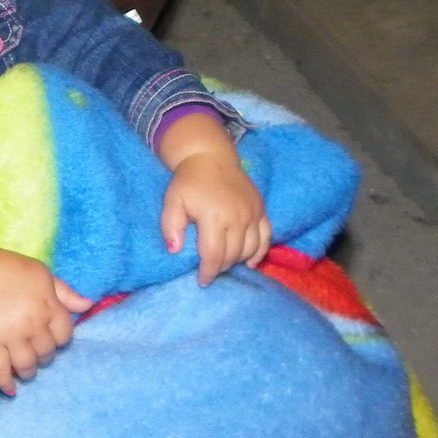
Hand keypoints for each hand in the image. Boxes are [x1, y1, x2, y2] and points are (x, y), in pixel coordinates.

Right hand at [0, 215, 91, 394]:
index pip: (65, 334)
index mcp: (48, 305)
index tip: (52, 338)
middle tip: (36, 353)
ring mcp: (10, 335)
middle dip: (44, 355)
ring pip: (27, 365)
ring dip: (29, 371)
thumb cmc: (9, 269)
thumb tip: (88, 306)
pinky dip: (5, 383)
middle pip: (47, 352)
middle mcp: (32, 323)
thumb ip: (65, 292)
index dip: (60, 339)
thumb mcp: (42, 274)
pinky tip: (11, 390)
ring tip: (26, 370)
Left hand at [157, 114, 270, 284]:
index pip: (214, 255)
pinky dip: (259, 252)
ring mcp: (253, 213)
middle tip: (210, 270)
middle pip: (233, 255)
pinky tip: (248, 261)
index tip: (201, 281)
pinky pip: (266, 237)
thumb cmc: (188, 182)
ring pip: (251, 249)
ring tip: (224, 262)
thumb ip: (170, 226)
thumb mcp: (172, 201)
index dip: (208, 272)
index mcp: (214, 217)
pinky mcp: (261, 209)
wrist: (210, 157)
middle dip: (220, 267)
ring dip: (237, 261)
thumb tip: (175, 250)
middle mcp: (238, 217)